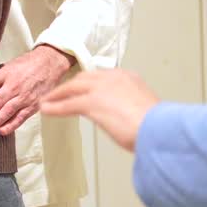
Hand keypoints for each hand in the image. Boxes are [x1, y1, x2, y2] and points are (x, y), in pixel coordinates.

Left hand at [0, 44, 73, 135]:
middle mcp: (15, 86)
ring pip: (5, 113)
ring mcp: (24, 97)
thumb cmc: (27, 64)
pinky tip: (0, 131)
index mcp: (7, 73)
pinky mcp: (33, 106)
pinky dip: (10, 126)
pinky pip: (20, 118)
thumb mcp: (9, 65)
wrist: (51, 63)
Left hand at [40, 69, 158, 151]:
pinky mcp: (92, 103)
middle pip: (83, 79)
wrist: (160, 129)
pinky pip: (68, 105)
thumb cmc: (159, 126)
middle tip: (59, 93)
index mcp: (128, 78)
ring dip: (57, 96)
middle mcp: (113, 78)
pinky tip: (46, 110)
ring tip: (47, 102)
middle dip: (69, 86)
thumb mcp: (145, 109)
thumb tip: (129, 117)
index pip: (101, 77)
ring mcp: (101, 89)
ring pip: (72, 89)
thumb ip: (132, 108)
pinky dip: (55, 107)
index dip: (87, 83)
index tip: (80, 88)